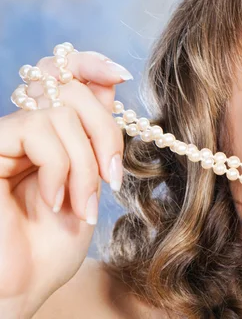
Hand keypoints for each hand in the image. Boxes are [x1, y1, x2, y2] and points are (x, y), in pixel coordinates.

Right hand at [0, 50, 130, 316]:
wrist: (24, 285)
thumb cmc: (54, 242)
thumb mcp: (90, 182)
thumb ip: (95, 136)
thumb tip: (111, 82)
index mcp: (50, 133)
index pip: (64, 73)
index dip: (91, 64)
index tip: (121, 75)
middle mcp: (23, 129)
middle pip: (72, 88)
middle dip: (105, 132)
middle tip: (111, 178)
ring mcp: (3, 140)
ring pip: (60, 111)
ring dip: (85, 163)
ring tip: (82, 204)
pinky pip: (36, 130)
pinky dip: (60, 168)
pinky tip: (53, 201)